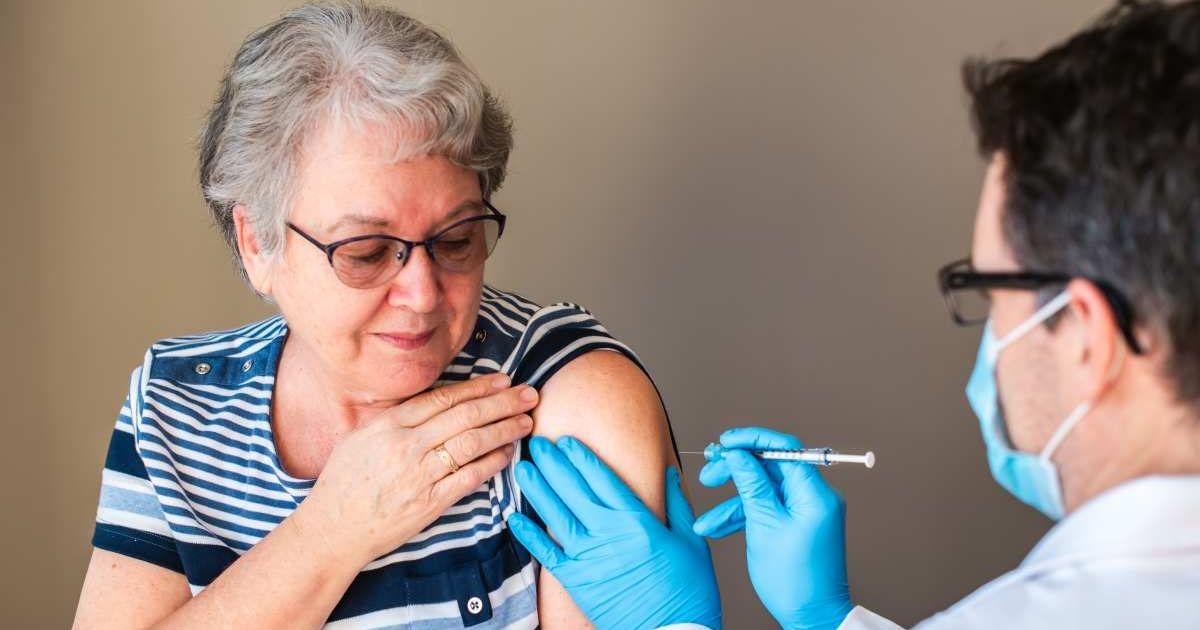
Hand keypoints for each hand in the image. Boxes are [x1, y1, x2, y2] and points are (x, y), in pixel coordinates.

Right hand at [297, 373, 537, 564]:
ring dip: (505, 429)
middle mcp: (406, 445)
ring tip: (527, 420)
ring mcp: (420, 474)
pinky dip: (493, 462)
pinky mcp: (430, 502)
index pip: (443, 398)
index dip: (478, 387)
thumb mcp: (361, 436)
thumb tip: (435, 401)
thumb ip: (396, 418)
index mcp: (389, 424)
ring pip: (473, 443)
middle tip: (528, 393)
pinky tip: (509, 452)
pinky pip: (470, 477)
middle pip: (465, 415)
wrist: (333, 529)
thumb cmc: (345, 482)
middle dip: (502, 402)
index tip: (503, 380)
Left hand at [507, 436, 721, 629]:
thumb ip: (678, 505)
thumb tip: (669, 474)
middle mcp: (608, 534)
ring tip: (523, 468)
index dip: (582, 457)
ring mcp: (589, 557)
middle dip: (553, 463)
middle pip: (574, 489)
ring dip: (537, 489)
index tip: (567, 440)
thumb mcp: (692, 543)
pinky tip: (514, 517)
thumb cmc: (687, 593)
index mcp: (637, 521)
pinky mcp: (576, 581)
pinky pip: (546, 553)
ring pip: (556, 515)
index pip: (603, 478)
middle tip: (536, 442)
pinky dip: (529, 535)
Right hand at [693, 427, 852, 629]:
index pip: (785, 447)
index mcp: (814, 492)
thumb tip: (739, 454)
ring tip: (706, 511)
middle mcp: (814, 496)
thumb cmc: (795, 579)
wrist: (812, 616)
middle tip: (709, 472)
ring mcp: (805, 509)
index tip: (726, 441)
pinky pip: (767, 508)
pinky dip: (742, 515)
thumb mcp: (764, 525)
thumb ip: (751, 483)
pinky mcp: (796, 522)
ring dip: (733, 498)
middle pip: (770, 465)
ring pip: (763, 488)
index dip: (752, 439)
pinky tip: (716, 527)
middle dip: (736, 468)